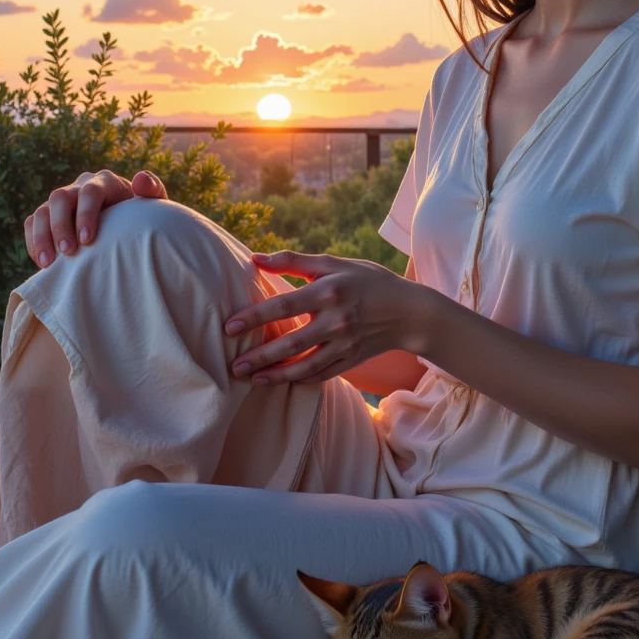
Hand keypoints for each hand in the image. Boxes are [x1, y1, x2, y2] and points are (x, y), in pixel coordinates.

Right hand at [24, 169, 167, 267]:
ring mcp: (62, 202)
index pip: (90, 192)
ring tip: (49, 264)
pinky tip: (43, 264)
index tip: (87, 240)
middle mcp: (80, 187)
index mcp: (105, 182)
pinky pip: (32, 223)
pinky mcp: (49, 217)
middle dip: (60, 226)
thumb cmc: (143, 218)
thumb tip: (140, 179)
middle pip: (60, 198)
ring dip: (42, 237)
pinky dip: (33, 242)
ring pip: (42, 211)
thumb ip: (153, 191)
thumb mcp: (154, 206)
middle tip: (68, 252)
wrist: (131, 230)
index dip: (86, 214)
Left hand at [223, 249, 427, 384]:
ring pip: (304, 366)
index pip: (284, 306)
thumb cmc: (367, 280)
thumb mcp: (334, 264)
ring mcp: (344, 345)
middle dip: (259, 356)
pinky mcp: (351, 361)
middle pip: (290, 342)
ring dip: (275, 375)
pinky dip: (299, 380)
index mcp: (329, 292)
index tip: (230, 326)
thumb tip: (256, 258)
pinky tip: (279, 381)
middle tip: (233, 365)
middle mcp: (336, 321)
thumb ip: (294, 261)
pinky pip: (320, 374)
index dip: (255, 317)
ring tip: (251, 379)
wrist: (409, 311)